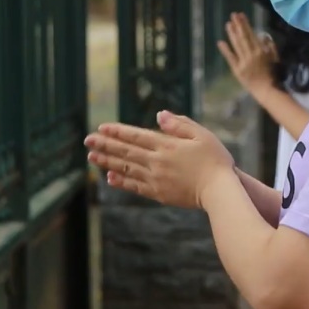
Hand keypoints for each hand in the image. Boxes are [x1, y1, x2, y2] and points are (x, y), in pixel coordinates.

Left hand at [84, 110, 234, 208]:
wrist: (220, 190)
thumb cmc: (215, 160)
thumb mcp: (202, 135)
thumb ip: (180, 124)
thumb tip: (159, 115)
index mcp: (167, 146)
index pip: (137, 136)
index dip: (118, 132)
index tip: (101, 128)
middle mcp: (157, 162)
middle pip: (126, 151)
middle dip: (105, 145)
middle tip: (87, 140)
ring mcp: (156, 179)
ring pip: (126, 168)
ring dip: (107, 162)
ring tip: (91, 157)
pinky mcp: (159, 193)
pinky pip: (135, 186)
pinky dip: (121, 181)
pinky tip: (110, 177)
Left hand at [218, 12, 277, 95]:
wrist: (266, 90)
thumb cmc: (273, 74)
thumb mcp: (275, 58)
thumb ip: (270, 46)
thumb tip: (263, 35)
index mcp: (261, 51)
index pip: (251, 34)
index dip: (245, 24)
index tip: (241, 15)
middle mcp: (251, 55)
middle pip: (243, 37)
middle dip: (238, 25)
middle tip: (233, 14)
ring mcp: (243, 62)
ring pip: (236, 45)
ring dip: (232, 34)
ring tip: (228, 24)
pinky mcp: (237, 70)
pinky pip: (230, 58)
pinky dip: (225, 50)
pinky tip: (220, 42)